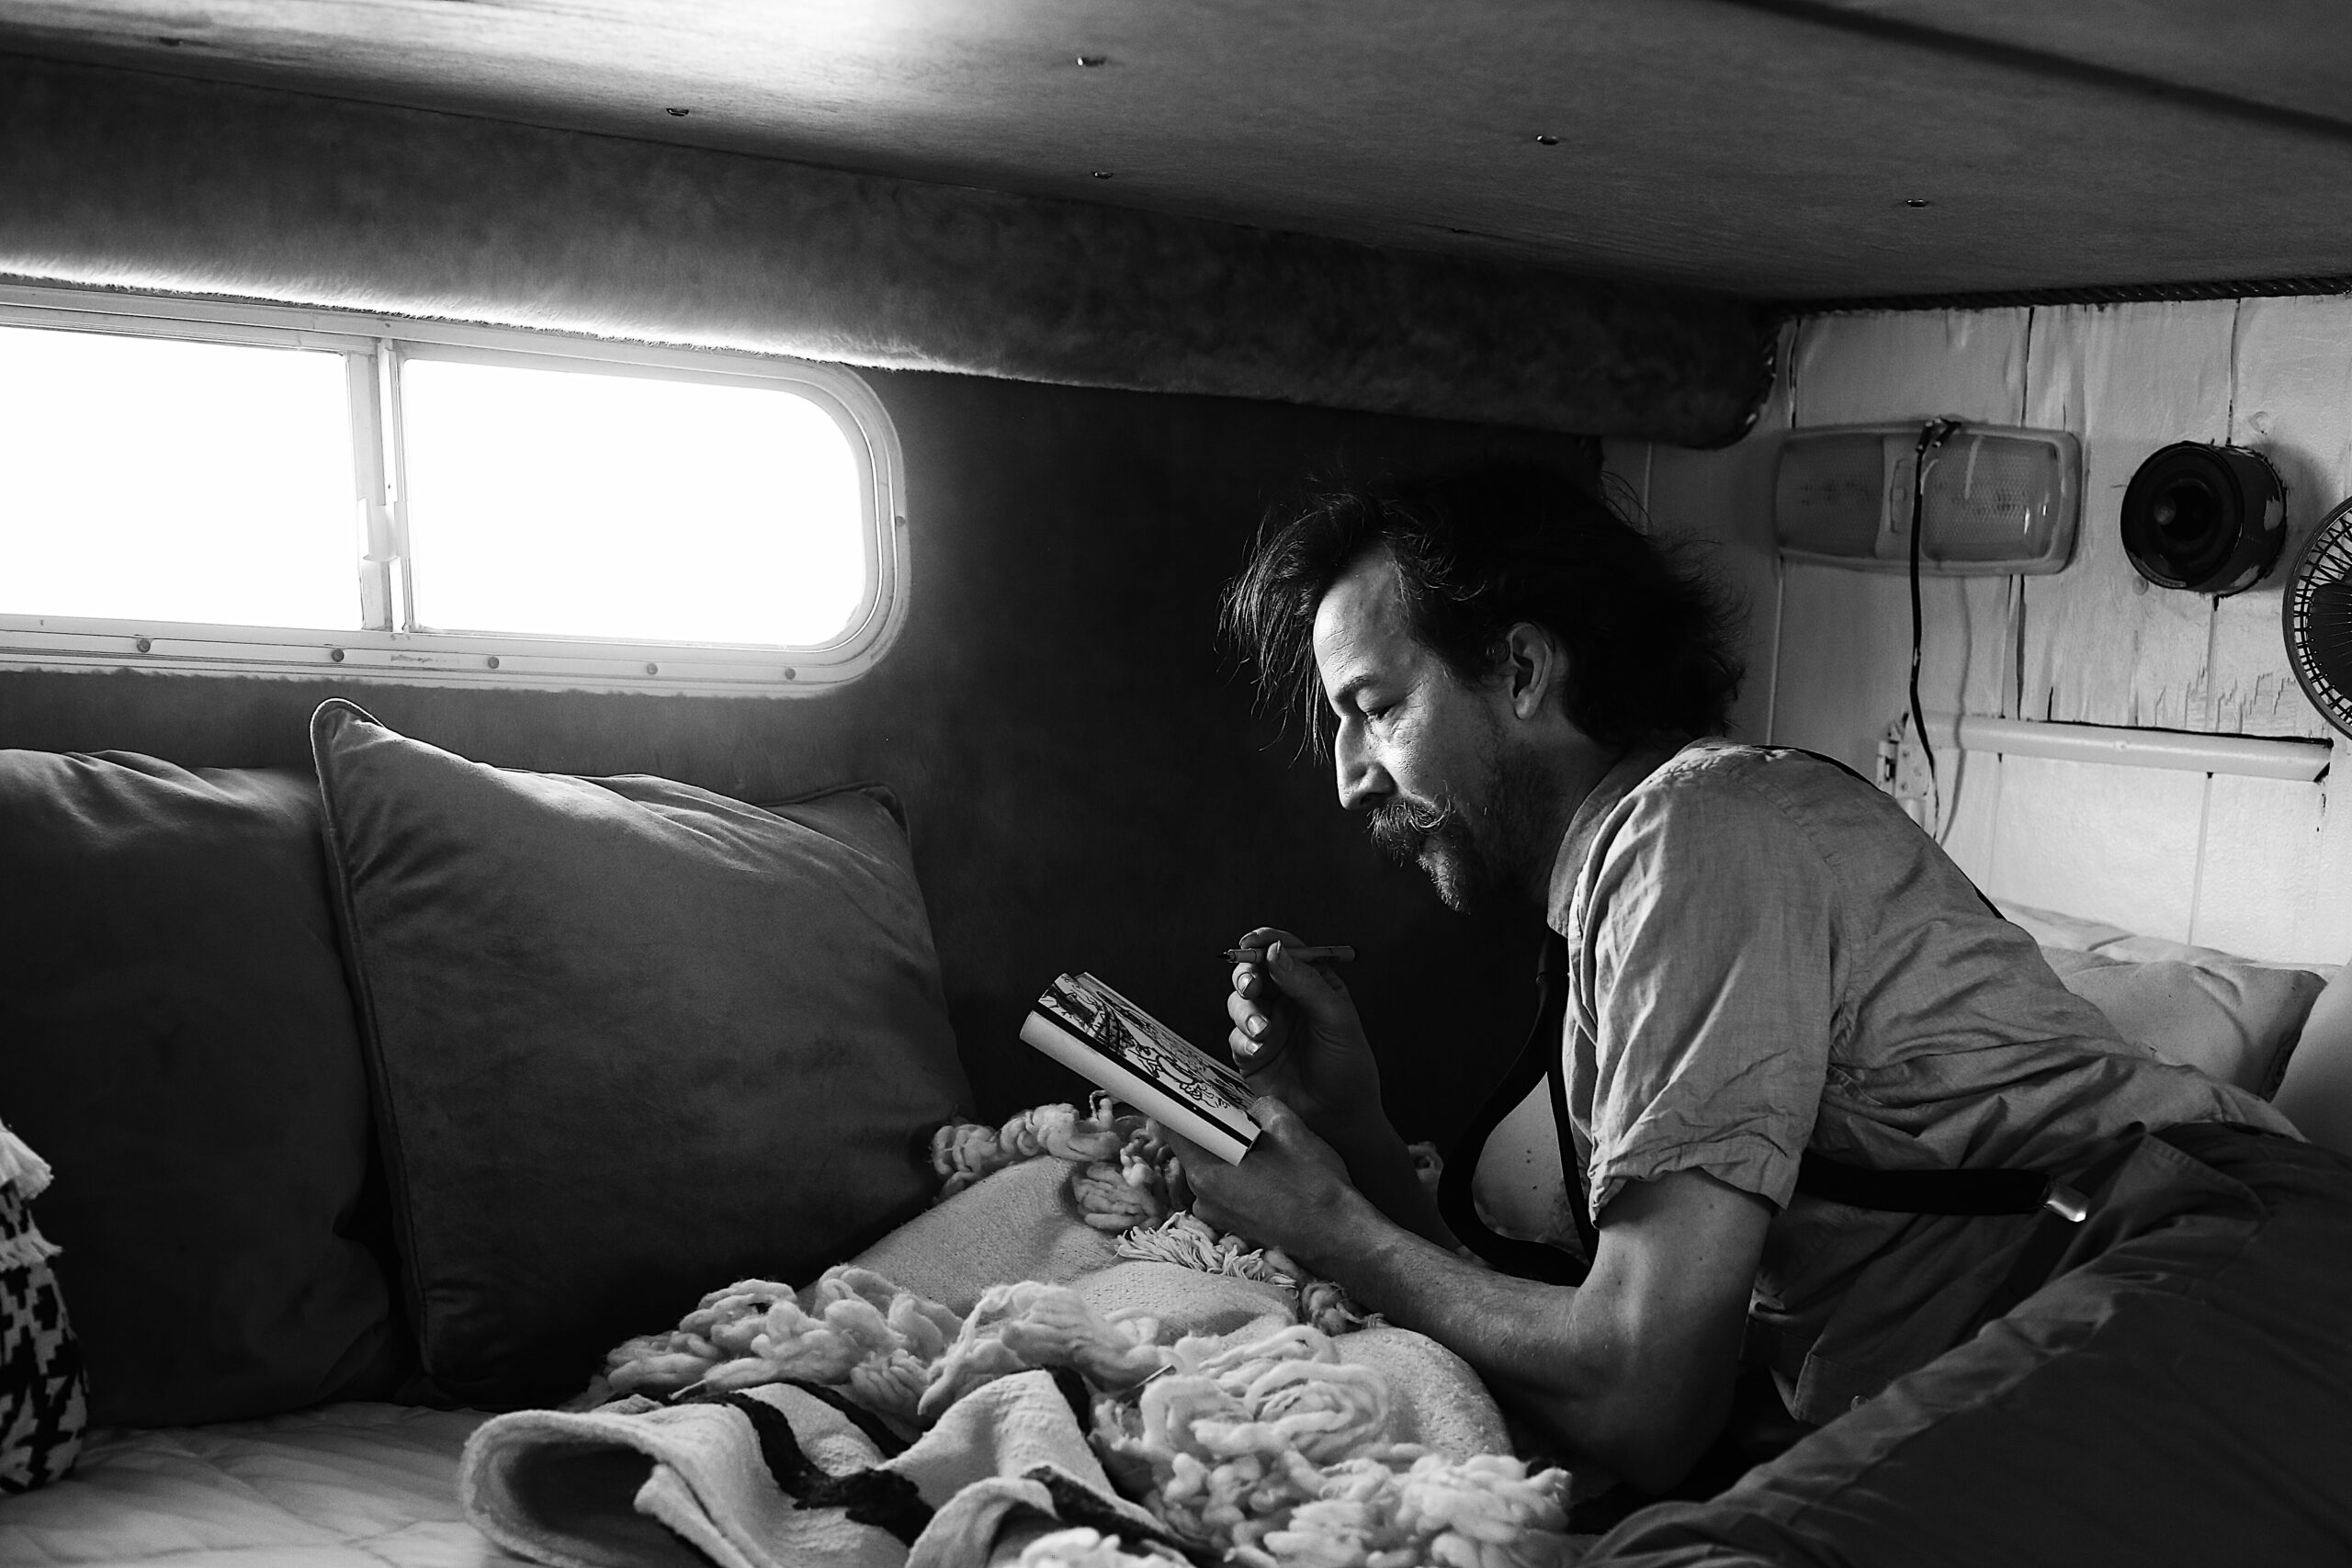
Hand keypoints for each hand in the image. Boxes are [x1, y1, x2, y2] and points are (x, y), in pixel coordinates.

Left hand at [1156, 1097, 1360, 1267]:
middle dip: (1210, 1128)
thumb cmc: (1315, 1187)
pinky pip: (1225, 1190)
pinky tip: (1267, 1171)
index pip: (1174, 1130)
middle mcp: (1203, 1199)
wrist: (1341, 1238)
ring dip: (1227, 1153)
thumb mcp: (1289, 1128)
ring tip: (1259, 1144)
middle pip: (1192, 1150)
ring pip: (1211, 1170)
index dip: (1177, 1106)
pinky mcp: (1234, 1226)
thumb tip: (1250, 1106)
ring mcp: (1217, 1216)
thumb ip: (1259, 1107)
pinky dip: (1238, 1175)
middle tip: (1233, 1111)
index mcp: (1208, 1172)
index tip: (1183, 1090)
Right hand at [1226, 926, 1388, 1145]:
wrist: (1338, 1118)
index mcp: (1313, 983)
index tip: (1251, 943)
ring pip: (1239, 1001)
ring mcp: (1267, 1025)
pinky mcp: (1251, 1052)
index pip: (1284, 950)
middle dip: (1246, 974)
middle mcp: (1287, 1000)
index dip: (1265, 941)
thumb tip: (1275, 951)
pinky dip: (1244, 1041)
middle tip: (1251, 986)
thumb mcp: (1336, 1019)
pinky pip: (1235, 1036)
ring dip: (1246, 1011)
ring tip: (1263, 1030)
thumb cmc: (1348, 1068)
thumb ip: (1305, 983)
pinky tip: (1261, 1051)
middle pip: (1253, 971)